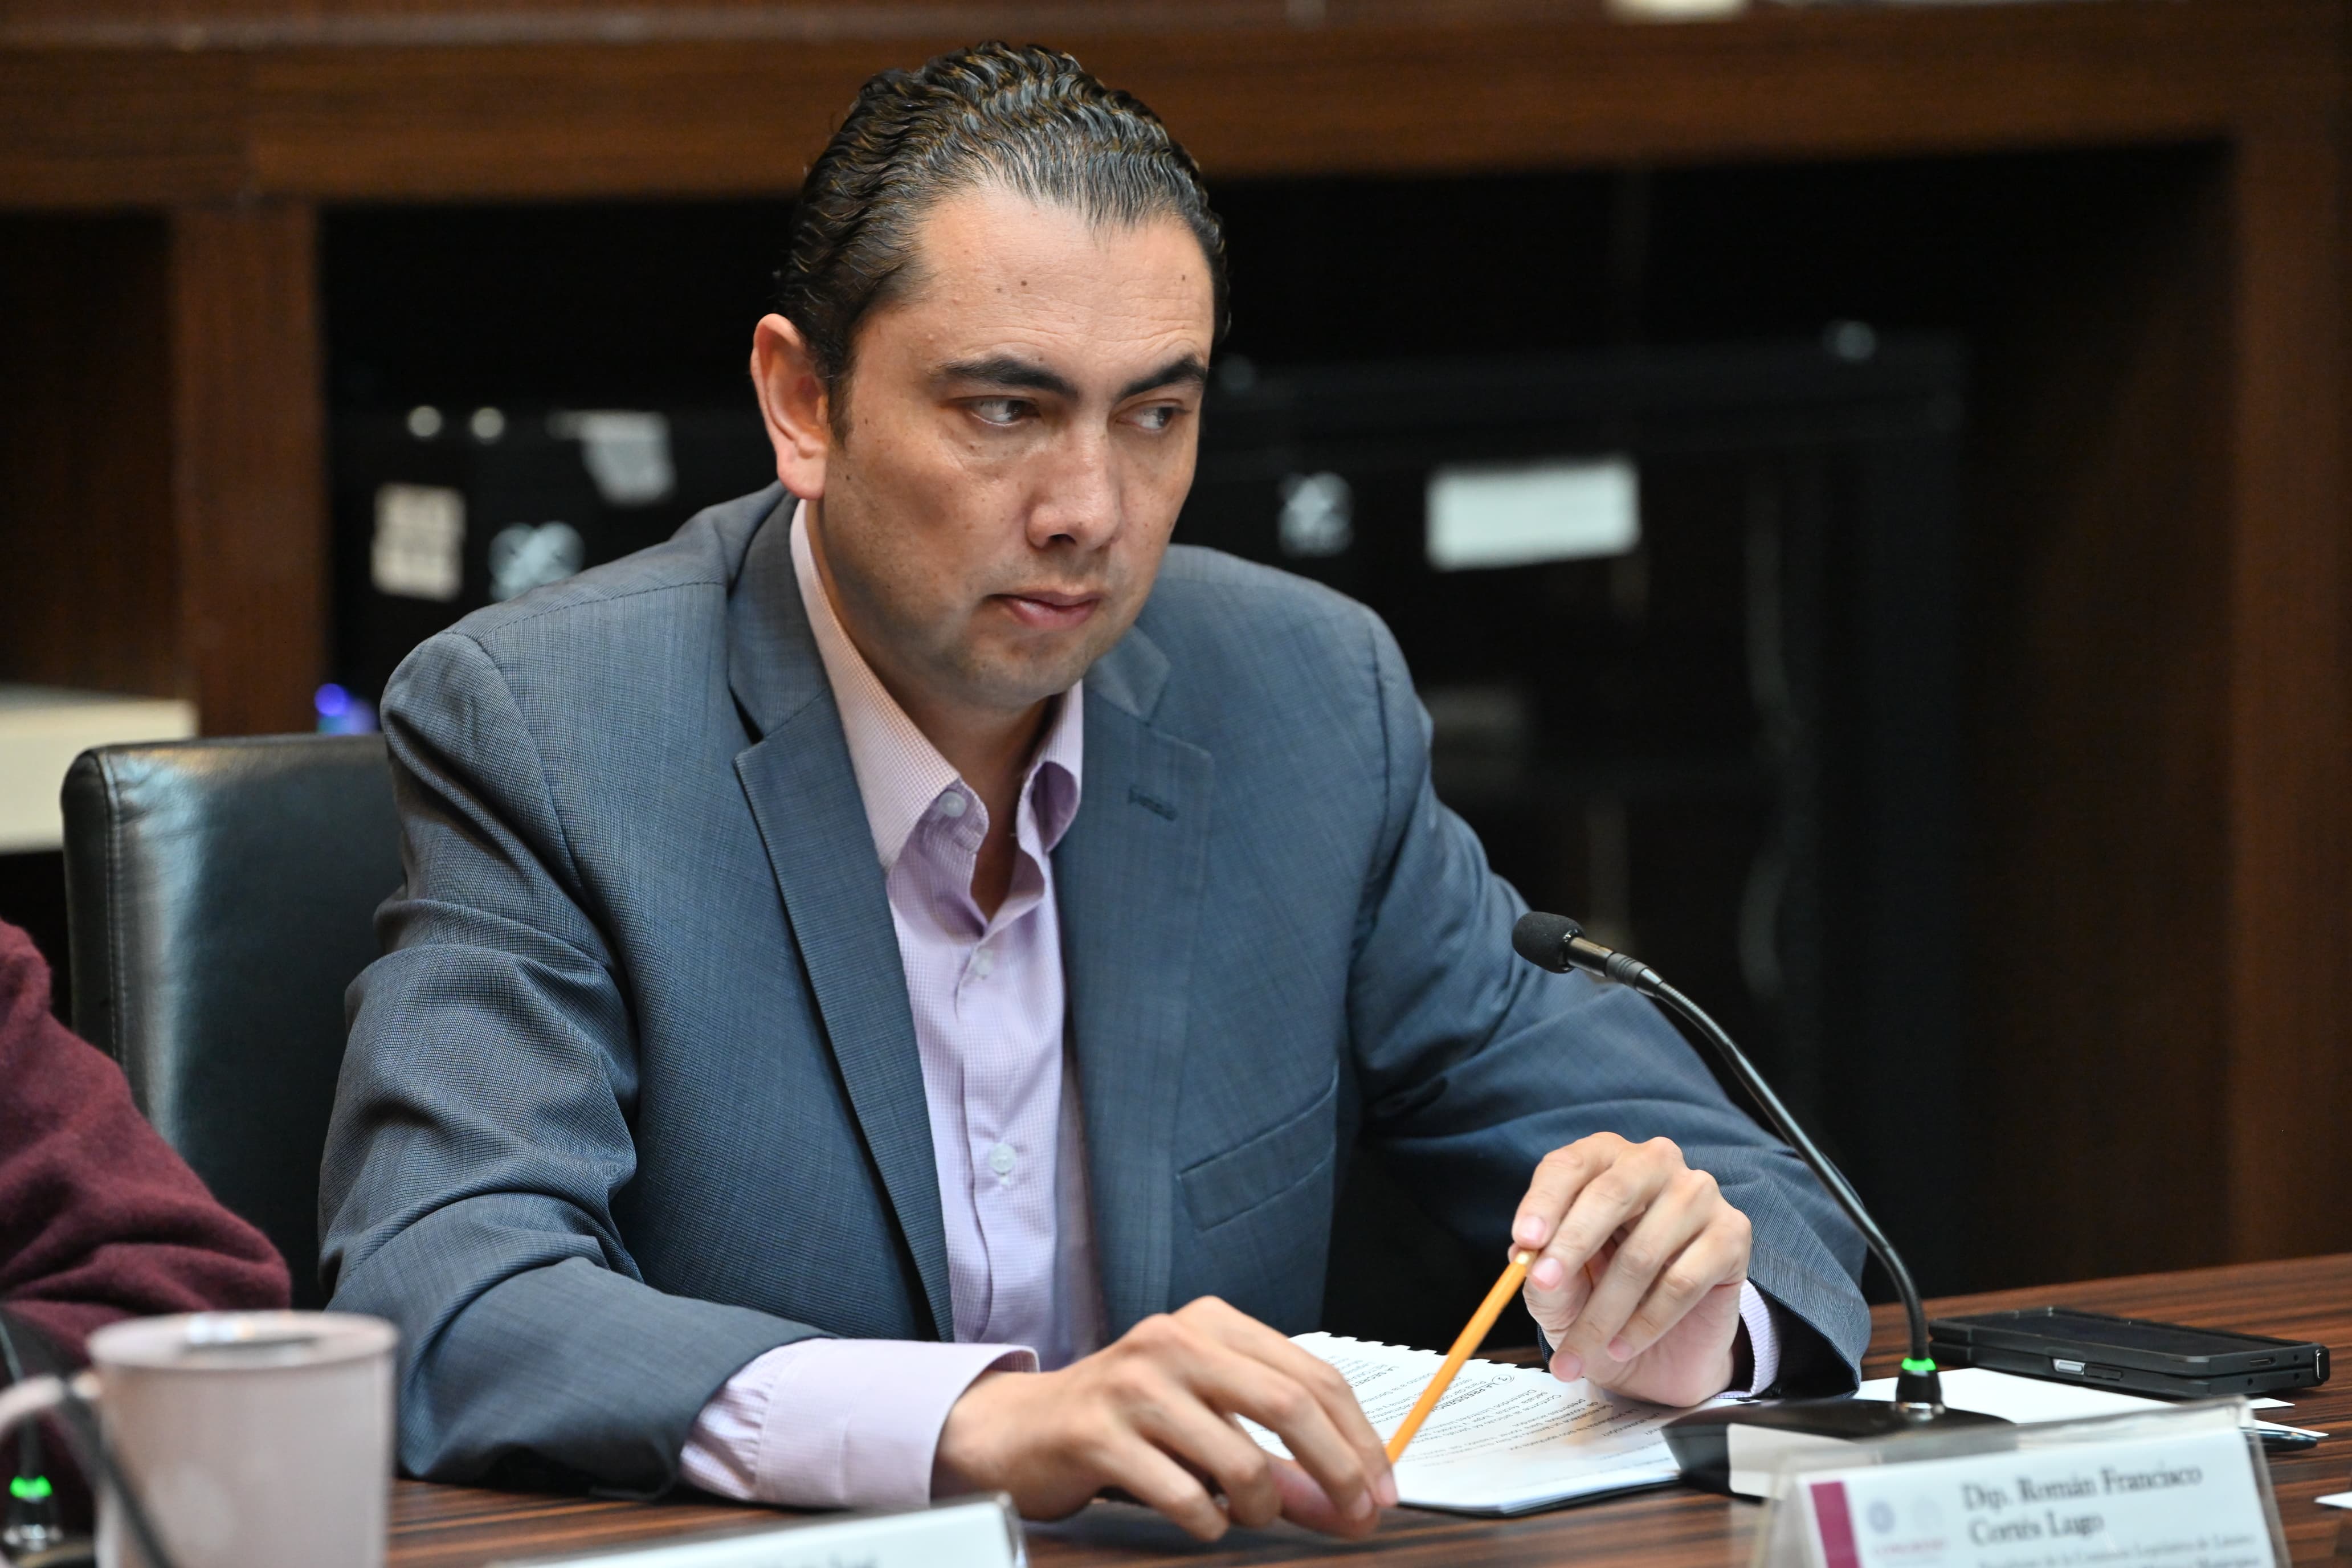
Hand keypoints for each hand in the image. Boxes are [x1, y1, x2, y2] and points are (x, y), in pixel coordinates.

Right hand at [933, 1296, 1397, 1540]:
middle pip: (1291, 1406)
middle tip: (1355, 1520)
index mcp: (1212, 1322)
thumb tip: (1349, 1503)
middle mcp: (1176, 1339)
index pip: (1314, 1374)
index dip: (1360, 1438)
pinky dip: (1208, 1524)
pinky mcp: (1100, 1433)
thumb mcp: (1211, 1421)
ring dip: (1263, 1511)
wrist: (1024, 1429)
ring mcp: (1135, 1384)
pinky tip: (1200, 1518)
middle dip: (1337, 1473)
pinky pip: (1186, 1498)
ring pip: (1242, 1463)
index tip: (1381, 1490)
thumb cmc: (1131, 1422)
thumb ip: (1281, 1456)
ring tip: (1248, 1517)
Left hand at [1511, 1133, 1752, 1407]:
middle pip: (1611, 1193)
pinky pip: (1682, 1282)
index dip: (1544, 1202)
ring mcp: (1699, 1195)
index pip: (1570, 1167)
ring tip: (1581, 1349)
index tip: (1525, 1241)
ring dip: (1605, 1310)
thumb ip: (1541, 1273)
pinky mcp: (1732, 1234)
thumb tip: (1529, 1259)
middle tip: (1543, 1286)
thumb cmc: (1601, 1298)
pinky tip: (1621, 1345)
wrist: (1659, 1351)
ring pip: (1644, 1252)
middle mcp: (1654, 1164)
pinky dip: (1645, 1323)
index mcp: (1604, 1160)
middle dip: (1572, 1245)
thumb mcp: (1557, 1291)